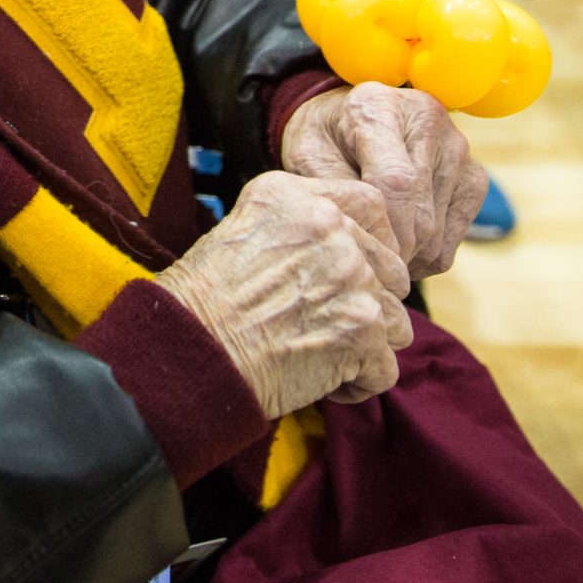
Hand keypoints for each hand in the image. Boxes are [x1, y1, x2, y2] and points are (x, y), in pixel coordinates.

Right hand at [158, 172, 413, 417]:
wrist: (187, 352)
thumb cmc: (204, 300)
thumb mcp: (244, 229)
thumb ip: (301, 226)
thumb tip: (349, 248)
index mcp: (300, 199)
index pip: (373, 204)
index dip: (373, 243)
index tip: (353, 269)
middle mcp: (332, 229)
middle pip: (391, 271)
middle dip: (366, 303)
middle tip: (316, 322)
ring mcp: (352, 278)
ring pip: (396, 323)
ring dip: (363, 346)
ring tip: (313, 351)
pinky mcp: (362, 330)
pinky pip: (384, 369)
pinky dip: (355, 384)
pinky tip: (315, 378)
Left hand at [281, 82, 488, 278]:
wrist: (351, 118)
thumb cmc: (324, 139)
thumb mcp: (307, 156)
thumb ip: (333, 192)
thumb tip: (364, 239)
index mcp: (379, 107)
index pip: (396, 182)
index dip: (383, 230)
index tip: (363, 254)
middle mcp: (428, 120)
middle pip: (420, 215)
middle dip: (390, 251)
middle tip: (361, 260)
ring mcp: (458, 148)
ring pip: (436, 235)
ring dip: (405, 258)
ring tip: (374, 246)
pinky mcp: (474, 177)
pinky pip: (452, 240)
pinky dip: (424, 255)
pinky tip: (398, 243)